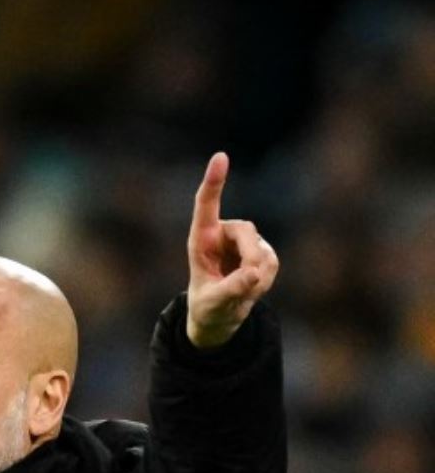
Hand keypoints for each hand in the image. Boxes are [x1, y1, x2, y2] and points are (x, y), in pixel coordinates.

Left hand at [185, 152, 279, 347]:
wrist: (219, 316)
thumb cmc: (207, 307)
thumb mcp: (212, 303)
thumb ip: (230, 289)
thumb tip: (253, 274)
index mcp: (201, 239)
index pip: (206, 205)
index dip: (214, 181)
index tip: (220, 157)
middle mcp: (223, 234)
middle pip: (246, 230)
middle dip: (251, 256)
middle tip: (251, 280)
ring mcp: (244, 242)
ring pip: (261, 249)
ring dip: (258, 274)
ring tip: (241, 293)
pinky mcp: (261, 251)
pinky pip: (271, 262)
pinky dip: (265, 280)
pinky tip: (252, 289)